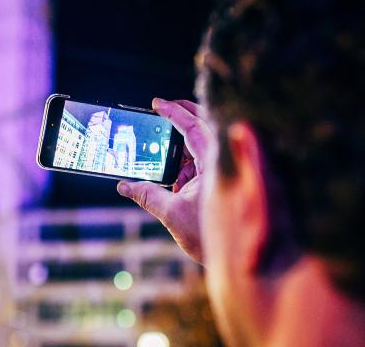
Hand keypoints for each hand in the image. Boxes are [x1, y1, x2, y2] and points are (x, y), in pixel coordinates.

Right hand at [117, 97, 215, 263]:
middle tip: (162, 107)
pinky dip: (188, 163)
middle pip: (203, 126)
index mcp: (214, 163)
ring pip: (203, 144)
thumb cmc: (209, 236)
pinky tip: (175, 178)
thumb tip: (124, 185)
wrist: (240, 261)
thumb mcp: (171, 214)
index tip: (156, 102)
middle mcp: (222, 163)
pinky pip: (204, 163)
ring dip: (183, 143)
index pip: (193, 127)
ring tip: (161, 149)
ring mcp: (223, 171)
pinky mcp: (222, 182)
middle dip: (182, 114)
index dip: (174, 112)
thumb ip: (147, 195)